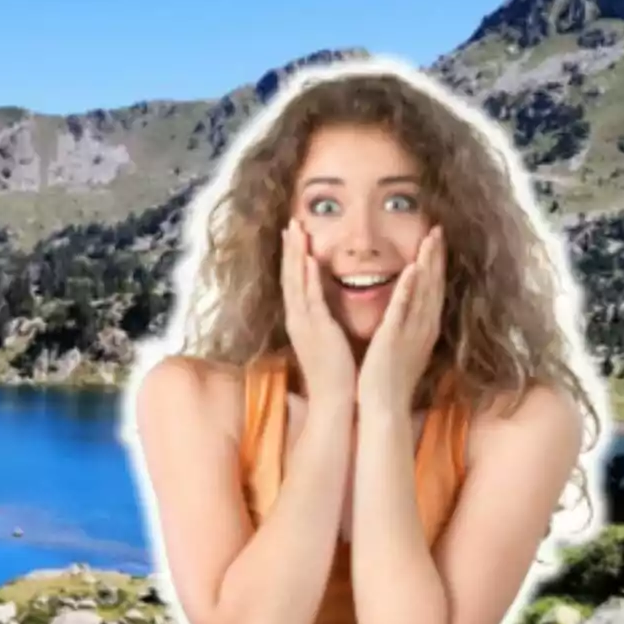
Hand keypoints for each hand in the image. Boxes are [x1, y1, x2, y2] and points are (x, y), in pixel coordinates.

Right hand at [281, 219, 355, 405]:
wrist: (333, 400)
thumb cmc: (333, 374)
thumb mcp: (324, 341)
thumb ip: (322, 322)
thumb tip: (324, 310)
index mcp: (300, 322)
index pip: (293, 284)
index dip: (291, 259)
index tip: (293, 236)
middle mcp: (298, 319)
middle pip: (289, 277)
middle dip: (290, 249)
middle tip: (291, 223)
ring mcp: (305, 323)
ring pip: (296, 282)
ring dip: (295, 255)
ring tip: (296, 230)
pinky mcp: (317, 329)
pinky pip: (311, 298)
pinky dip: (308, 277)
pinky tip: (308, 258)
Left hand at [357, 227, 445, 410]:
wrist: (383, 407)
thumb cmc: (389, 380)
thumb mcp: (402, 347)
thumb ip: (406, 328)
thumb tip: (406, 314)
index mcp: (423, 329)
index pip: (433, 291)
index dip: (437, 266)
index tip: (437, 242)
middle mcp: (423, 328)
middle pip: (434, 286)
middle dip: (437, 257)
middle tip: (438, 230)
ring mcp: (411, 332)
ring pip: (423, 292)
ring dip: (428, 264)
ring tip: (430, 239)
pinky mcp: (394, 338)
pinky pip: (403, 310)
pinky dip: (408, 289)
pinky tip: (412, 269)